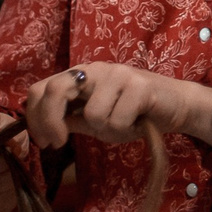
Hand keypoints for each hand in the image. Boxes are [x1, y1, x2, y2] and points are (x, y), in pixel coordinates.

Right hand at [0, 113, 17, 211]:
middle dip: (8, 176)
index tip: (11, 151)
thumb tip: (3, 141)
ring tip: (12, 176)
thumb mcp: (0, 122)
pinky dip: (5, 202)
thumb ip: (3, 130)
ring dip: (7, 190)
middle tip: (15, 165)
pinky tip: (7, 188)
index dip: (2, 161)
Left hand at [24, 64, 211, 150]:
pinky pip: (117, 120)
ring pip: (91, 115)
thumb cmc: (135, 114)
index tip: (44, 142)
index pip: (41, 88)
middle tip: (60, 143)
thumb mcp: (96, 121)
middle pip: (55, 91)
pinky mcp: (137, 85)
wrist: (176, 106)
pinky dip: (126, 129)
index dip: (35, 117)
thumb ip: (71, 119)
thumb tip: (41, 127)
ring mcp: (116, 74)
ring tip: (123, 124)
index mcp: (80, 75)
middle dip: (51, 122)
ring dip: (106, 129)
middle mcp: (95, 68)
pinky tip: (138, 122)